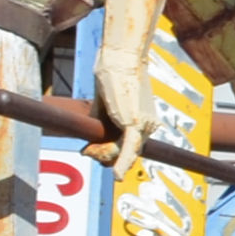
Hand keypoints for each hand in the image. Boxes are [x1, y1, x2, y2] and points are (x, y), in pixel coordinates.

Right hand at [93, 51, 162, 169]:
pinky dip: (122, 163)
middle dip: (103, 155)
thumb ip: (101, 126)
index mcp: (143, 120)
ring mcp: (144, 124)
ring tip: (89, 151)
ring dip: (103, 155)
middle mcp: (147, 124)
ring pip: (121, 151)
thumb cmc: (111, 76)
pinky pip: (129, 149)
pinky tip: (118, 177)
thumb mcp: (104, 106)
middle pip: (124, 151)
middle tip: (87, 152)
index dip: (109, 153)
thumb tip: (88, 150)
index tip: (91, 152)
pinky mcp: (135, 123)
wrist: (119, 59)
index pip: (126, 145)